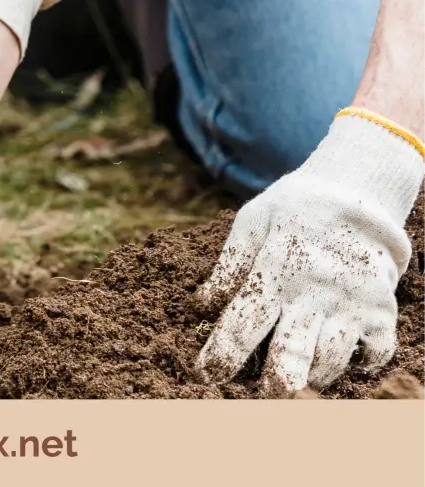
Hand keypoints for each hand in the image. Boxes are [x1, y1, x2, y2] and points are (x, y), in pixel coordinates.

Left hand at [197, 113, 423, 394]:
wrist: (359, 192)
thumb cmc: (297, 208)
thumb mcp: (255, 219)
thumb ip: (230, 262)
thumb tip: (202, 304)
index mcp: (277, 268)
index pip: (244, 320)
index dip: (224, 352)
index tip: (207, 375)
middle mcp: (314, 291)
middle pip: (292, 351)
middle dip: (276, 381)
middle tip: (268, 392)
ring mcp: (350, 304)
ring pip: (328, 362)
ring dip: (310, 373)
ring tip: (299, 369)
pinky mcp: (381, 313)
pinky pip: (371, 357)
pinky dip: (356, 364)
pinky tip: (341, 352)